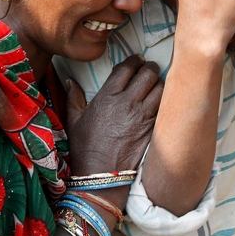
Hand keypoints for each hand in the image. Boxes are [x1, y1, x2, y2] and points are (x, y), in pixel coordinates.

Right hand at [64, 55, 161, 176]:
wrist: (101, 175)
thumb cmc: (85, 148)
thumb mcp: (74, 120)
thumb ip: (73, 97)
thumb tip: (69, 80)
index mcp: (107, 96)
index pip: (127, 68)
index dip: (135, 60)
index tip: (138, 60)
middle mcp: (127, 103)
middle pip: (148, 74)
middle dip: (151, 68)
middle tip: (150, 70)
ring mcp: (142, 116)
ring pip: (161, 88)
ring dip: (160, 84)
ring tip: (156, 86)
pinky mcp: (152, 129)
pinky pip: (165, 108)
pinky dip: (165, 102)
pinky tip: (161, 103)